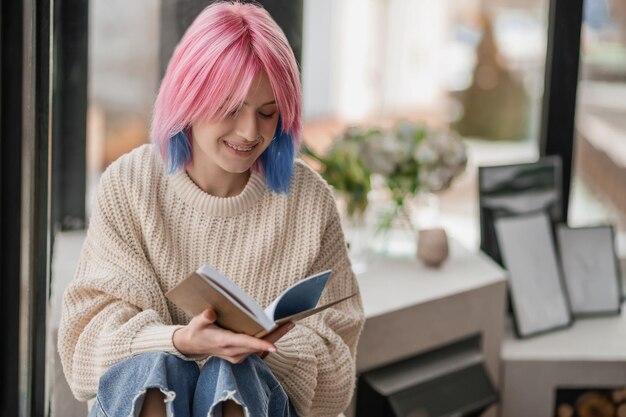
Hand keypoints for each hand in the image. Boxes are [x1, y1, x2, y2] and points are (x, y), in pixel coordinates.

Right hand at [172, 309, 291, 363]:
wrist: (192, 345)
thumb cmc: (197, 330)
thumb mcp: (197, 322)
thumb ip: (204, 317)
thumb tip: (210, 312)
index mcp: (224, 342)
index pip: (246, 344)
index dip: (261, 345)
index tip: (275, 346)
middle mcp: (233, 352)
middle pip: (258, 345)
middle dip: (275, 335)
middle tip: (291, 323)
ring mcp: (237, 356)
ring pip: (260, 348)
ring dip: (274, 337)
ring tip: (288, 324)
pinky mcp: (239, 356)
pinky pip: (256, 349)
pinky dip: (267, 340)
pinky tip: (276, 330)